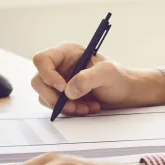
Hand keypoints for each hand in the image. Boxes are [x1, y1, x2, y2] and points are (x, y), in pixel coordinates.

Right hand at [31, 42, 164, 115]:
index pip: (42, 59)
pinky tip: (87, 108)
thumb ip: (88, 78)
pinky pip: (55, 106)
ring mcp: (59, 82)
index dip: (47, 74)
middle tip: (72, 105)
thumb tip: (67, 91)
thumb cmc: (119, 78)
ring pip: (45, 97)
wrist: (126, 94)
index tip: (62, 88)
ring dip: (64, 107)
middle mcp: (59, 66)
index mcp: (67, 52)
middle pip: (39, 81)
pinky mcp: (62, 97)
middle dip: (54, 97)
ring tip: (86, 107)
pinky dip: (70, 111)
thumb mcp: (107, 73)